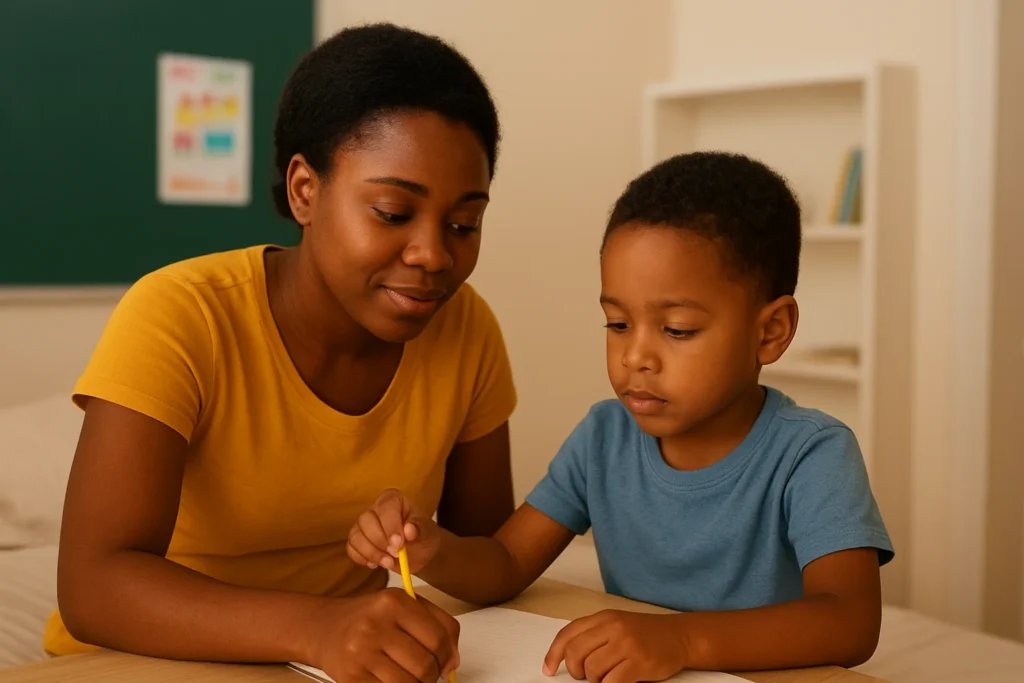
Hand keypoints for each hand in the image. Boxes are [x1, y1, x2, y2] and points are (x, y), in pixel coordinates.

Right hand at [307, 589, 459, 682]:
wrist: (322, 627)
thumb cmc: (368, 616)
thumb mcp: (404, 605)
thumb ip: (437, 624)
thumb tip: (454, 662)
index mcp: (393, 602)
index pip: (438, 637)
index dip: (448, 655)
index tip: (446, 662)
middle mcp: (375, 625)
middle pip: (425, 664)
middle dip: (432, 674)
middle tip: (427, 671)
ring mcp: (360, 652)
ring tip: (408, 674)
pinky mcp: (351, 677)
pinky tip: (391, 678)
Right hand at [347, 489, 440, 573]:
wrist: (419, 551)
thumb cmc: (423, 536)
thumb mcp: (428, 532)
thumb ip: (420, 529)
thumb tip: (409, 530)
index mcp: (393, 500)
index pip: (386, 507)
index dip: (390, 526)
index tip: (399, 544)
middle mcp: (375, 508)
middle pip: (366, 521)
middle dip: (380, 542)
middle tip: (395, 555)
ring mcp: (363, 524)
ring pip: (356, 536)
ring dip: (371, 553)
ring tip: (388, 563)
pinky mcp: (357, 540)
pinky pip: (351, 548)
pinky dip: (362, 558)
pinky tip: (375, 564)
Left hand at [543, 611, 687, 682]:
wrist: (679, 636)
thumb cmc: (644, 634)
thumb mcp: (616, 625)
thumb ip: (593, 635)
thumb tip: (567, 659)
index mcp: (603, 617)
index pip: (568, 634)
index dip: (553, 654)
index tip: (548, 670)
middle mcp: (613, 627)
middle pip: (576, 653)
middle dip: (575, 670)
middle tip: (585, 676)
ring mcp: (627, 644)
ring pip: (593, 669)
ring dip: (595, 681)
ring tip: (606, 678)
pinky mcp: (639, 662)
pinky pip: (612, 682)